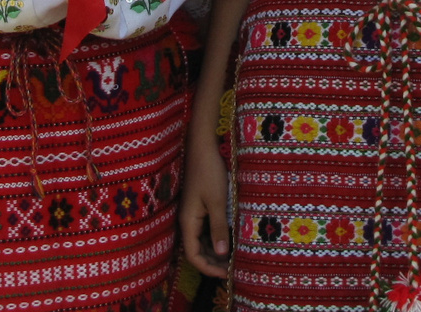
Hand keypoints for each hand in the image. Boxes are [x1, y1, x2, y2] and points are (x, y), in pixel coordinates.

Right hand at [180, 133, 232, 278]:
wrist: (203, 147)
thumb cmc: (209, 172)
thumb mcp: (217, 201)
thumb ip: (218, 227)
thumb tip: (220, 254)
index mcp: (188, 222)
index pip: (193, 255)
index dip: (208, 268)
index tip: (226, 274)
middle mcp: (188, 220)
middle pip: (196, 250)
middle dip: (212, 263)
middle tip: (231, 270)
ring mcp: (193, 213)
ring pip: (202, 240)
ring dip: (214, 251)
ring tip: (232, 257)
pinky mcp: (199, 206)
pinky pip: (205, 229)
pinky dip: (216, 238)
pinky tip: (229, 239)